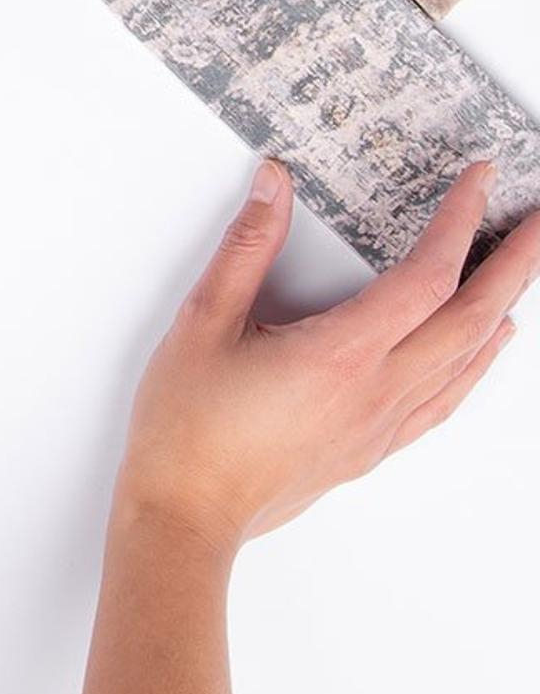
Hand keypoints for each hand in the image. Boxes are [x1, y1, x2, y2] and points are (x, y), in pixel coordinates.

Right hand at [114, 157, 539, 554]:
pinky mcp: (372, 446)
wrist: (188, 512)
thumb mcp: (205, 319)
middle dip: (512, 264)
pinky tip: (488, 345)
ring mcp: (381, 424)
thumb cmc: (188, 423)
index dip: (458, 223)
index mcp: (341, 355)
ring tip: (523, 271)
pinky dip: (477, 362)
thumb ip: (246, 247)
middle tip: (537, 222)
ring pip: (466, 360)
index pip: (425, 278)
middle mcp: (376, 391)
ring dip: (503, 307)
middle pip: (469, 319)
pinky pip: (446, 397)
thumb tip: (276, 184)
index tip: (479, 182)